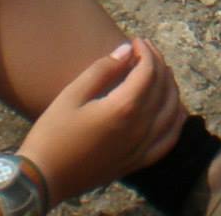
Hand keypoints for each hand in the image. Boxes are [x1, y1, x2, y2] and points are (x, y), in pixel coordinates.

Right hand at [18, 40, 184, 206]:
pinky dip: (176, 120)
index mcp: (123, 108)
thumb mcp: (72, 95)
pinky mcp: (138, 162)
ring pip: (172, 111)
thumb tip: (127, 50)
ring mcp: (142, 147)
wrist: (44, 178)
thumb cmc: (53, 134)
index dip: (146, 51)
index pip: (149, 71)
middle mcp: (140, 128)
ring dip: (170, 87)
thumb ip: (102, 70)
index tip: (136, 41)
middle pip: (163, 87)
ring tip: (158, 72)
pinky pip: (169, 139)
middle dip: (158, 63)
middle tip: (146, 51)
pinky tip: (174, 109)